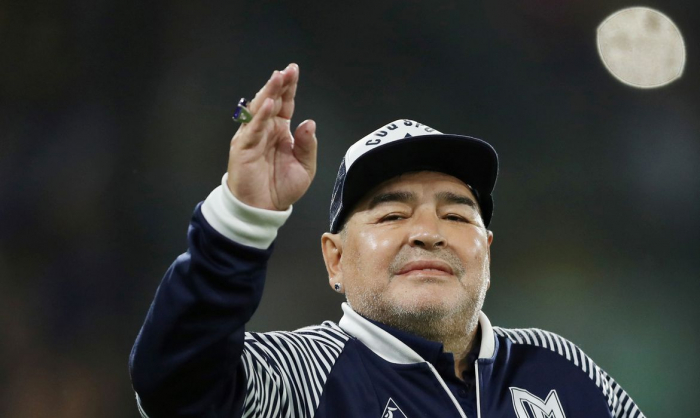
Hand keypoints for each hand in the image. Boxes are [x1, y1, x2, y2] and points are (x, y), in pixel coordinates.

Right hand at [226, 63, 316, 210]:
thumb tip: (309, 122)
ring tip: (277, 78)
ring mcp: (252, 137)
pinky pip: (252, 129)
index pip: (285, 103)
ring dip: (268, 93)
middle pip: (272, 101)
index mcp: (281, 130)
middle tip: (287, 70)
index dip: (289, 87)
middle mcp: (266, 129)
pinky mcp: (243, 148)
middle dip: (278, 85)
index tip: (294, 70)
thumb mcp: (305, 167)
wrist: (264, 209)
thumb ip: (308, 145)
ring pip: (260, 110)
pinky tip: (268, 104)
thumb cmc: (282, 187)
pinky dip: (259, 117)